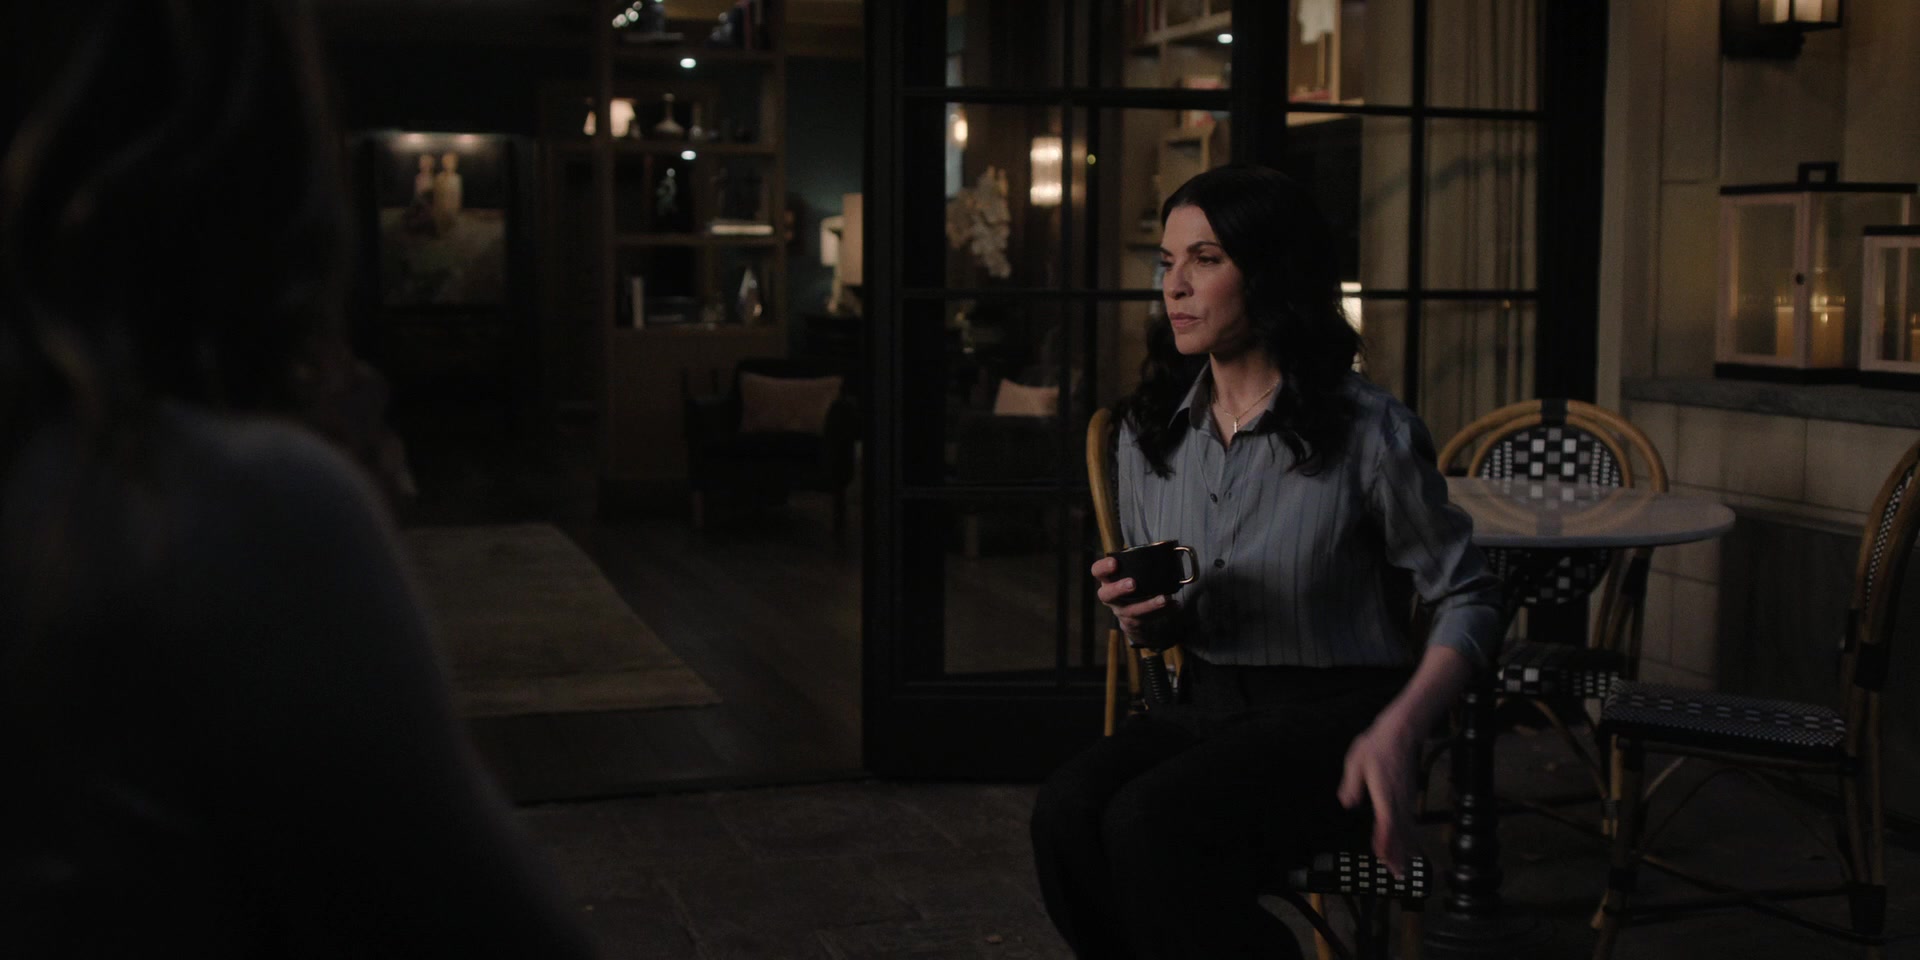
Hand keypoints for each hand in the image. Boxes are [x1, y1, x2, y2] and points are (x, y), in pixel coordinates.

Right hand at [1089, 556, 1180, 648]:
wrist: (1130, 614)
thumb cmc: (1131, 583)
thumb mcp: (1129, 573)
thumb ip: (1138, 562)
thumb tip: (1167, 549)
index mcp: (1107, 580)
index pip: (1097, 571)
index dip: (1103, 568)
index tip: (1114, 563)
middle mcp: (1110, 597)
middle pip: (1106, 595)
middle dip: (1119, 589)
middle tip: (1133, 584)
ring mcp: (1121, 611)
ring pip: (1131, 611)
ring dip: (1148, 605)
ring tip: (1164, 598)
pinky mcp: (1134, 622)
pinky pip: (1148, 619)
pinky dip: (1164, 612)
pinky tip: (1175, 605)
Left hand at [1337, 714, 1419, 878]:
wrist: (1402, 731)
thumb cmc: (1377, 745)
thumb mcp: (1356, 761)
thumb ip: (1351, 784)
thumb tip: (1347, 803)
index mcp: (1384, 790)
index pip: (1387, 819)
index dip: (1385, 839)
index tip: (1382, 855)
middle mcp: (1398, 797)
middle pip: (1400, 831)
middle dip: (1398, 854)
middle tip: (1396, 875)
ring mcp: (1406, 797)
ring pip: (1407, 828)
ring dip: (1405, 850)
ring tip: (1402, 869)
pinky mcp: (1409, 796)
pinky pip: (1410, 821)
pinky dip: (1409, 838)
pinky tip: (1409, 848)